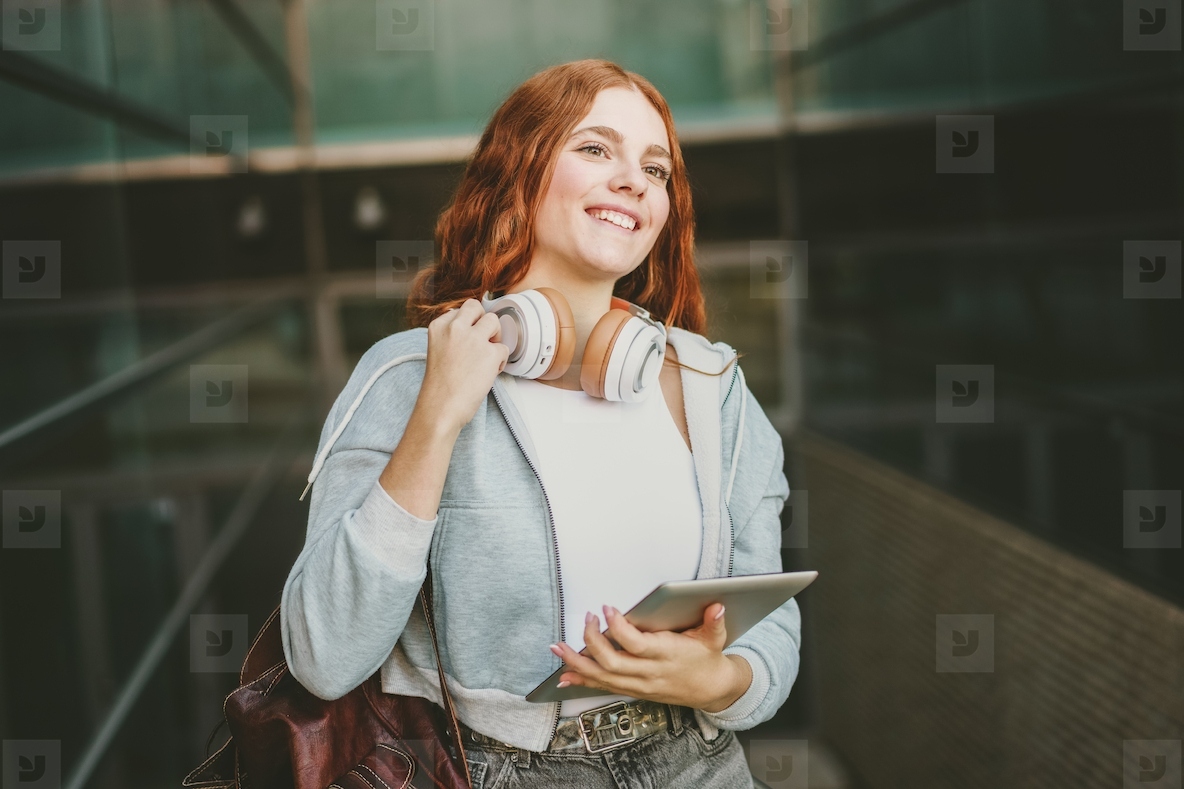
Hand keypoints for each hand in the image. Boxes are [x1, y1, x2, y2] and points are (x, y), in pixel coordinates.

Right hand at [420, 299, 509, 432]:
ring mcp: (473, 339)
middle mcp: (455, 328)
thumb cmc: (440, 386)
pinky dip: (501, 361)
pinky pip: (504, 347)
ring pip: (494, 321)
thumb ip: (451, 335)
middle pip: (477, 307)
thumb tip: (473, 328)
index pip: (460, 311)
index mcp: (439, 327)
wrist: (441, 408)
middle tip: (482, 340)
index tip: (467, 339)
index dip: (468, 325)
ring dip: (494, 337)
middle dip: (482, 321)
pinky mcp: (490, 353)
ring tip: (487, 356)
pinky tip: (489, 372)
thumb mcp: (438, 350)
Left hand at [548, 604, 752, 713]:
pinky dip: (582, 681)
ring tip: (558, 647)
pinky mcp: (633, 690)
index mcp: (667, 655)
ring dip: (577, 663)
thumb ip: (714, 622)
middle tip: (587, 619)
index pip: (637, 644)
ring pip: (603, 677)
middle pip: (613, 662)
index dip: (619, 627)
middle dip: (592, 642)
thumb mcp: (714, 638)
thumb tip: (716, 606)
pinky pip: (603, 687)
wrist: (711, 690)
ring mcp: (639, 685)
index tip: (607, 609)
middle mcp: (650, 673)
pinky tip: (564, 676)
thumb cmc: (707, 660)